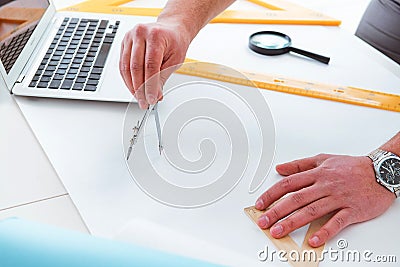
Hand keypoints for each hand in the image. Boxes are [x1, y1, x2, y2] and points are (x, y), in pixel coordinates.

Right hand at [119, 22, 190, 108]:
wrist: (171, 28)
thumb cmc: (175, 41)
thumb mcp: (175, 60)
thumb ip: (163, 78)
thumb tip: (155, 95)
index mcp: (155, 35)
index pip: (150, 66)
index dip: (150, 86)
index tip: (151, 99)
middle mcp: (140, 33)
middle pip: (136, 67)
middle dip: (140, 89)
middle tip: (144, 102)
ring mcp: (130, 37)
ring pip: (126, 67)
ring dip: (132, 86)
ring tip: (139, 98)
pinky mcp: (124, 42)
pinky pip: (122, 64)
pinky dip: (127, 79)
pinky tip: (133, 88)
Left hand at [255, 154, 394, 246]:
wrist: (381, 172)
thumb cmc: (351, 166)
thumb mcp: (323, 159)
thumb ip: (299, 164)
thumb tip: (280, 168)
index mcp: (316, 174)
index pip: (288, 184)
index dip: (272, 194)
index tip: (260, 204)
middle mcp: (325, 185)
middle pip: (296, 199)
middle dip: (276, 211)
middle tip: (263, 222)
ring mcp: (338, 198)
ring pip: (311, 211)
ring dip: (293, 223)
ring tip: (278, 231)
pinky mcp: (352, 210)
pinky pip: (337, 222)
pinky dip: (325, 232)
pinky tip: (313, 240)